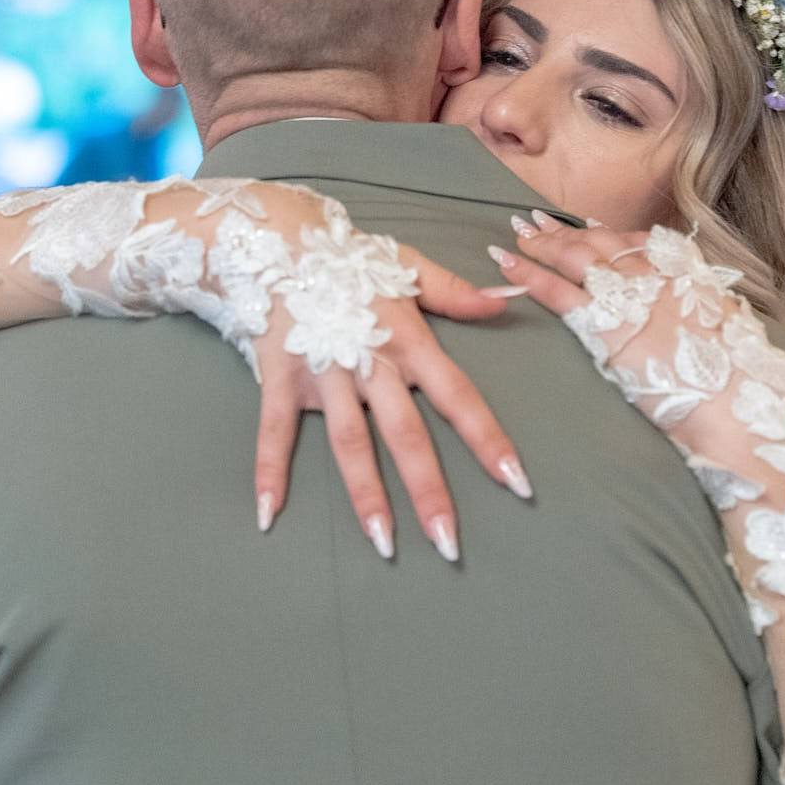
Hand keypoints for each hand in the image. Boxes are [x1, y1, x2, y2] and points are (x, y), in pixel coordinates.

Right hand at [248, 211, 532, 564]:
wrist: (277, 240)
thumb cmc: (351, 260)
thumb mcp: (409, 267)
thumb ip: (456, 293)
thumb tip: (506, 302)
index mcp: (408, 341)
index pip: (458, 396)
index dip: (488, 439)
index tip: (516, 482)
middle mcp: (370, 363)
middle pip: (406, 434)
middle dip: (429, 490)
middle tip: (449, 544)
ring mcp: (324, 374)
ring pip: (349, 443)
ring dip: (366, 495)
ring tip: (383, 544)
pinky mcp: (281, 380)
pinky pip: (274, 432)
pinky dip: (269, 472)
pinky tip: (270, 515)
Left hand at [487, 211, 784, 440]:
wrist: (739, 407)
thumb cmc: (743, 383)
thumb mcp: (736, 332)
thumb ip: (715, 313)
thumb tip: (717, 312)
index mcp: (689, 274)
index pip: (642, 242)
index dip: (610, 234)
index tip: (590, 226)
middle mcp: (657, 273)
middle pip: (602, 242)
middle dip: (567, 231)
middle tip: (537, 221)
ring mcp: (630, 295)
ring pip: (576, 256)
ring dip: (542, 242)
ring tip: (517, 232)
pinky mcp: (605, 324)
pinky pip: (556, 290)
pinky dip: (527, 272)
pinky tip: (505, 261)